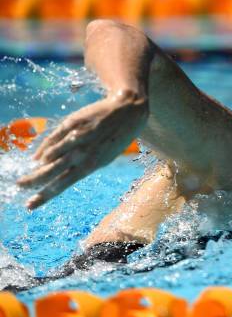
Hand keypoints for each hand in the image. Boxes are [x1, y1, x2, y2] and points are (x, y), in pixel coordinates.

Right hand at [17, 90, 148, 209]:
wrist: (126, 111)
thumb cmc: (116, 139)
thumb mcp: (104, 158)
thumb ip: (82, 166)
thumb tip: (60, 173)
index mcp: (91, 164)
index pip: (62, 184)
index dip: (44, 195)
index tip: (30, 205)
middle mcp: (81, 152)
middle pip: (50, 171)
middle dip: (32, 181)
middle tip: (20, 186)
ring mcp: (75, 137)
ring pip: (48, 155)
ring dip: (38, 166)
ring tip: (29, 174)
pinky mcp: (71, 123)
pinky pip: (52, 138)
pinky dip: (43, 149)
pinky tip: (37, 157)